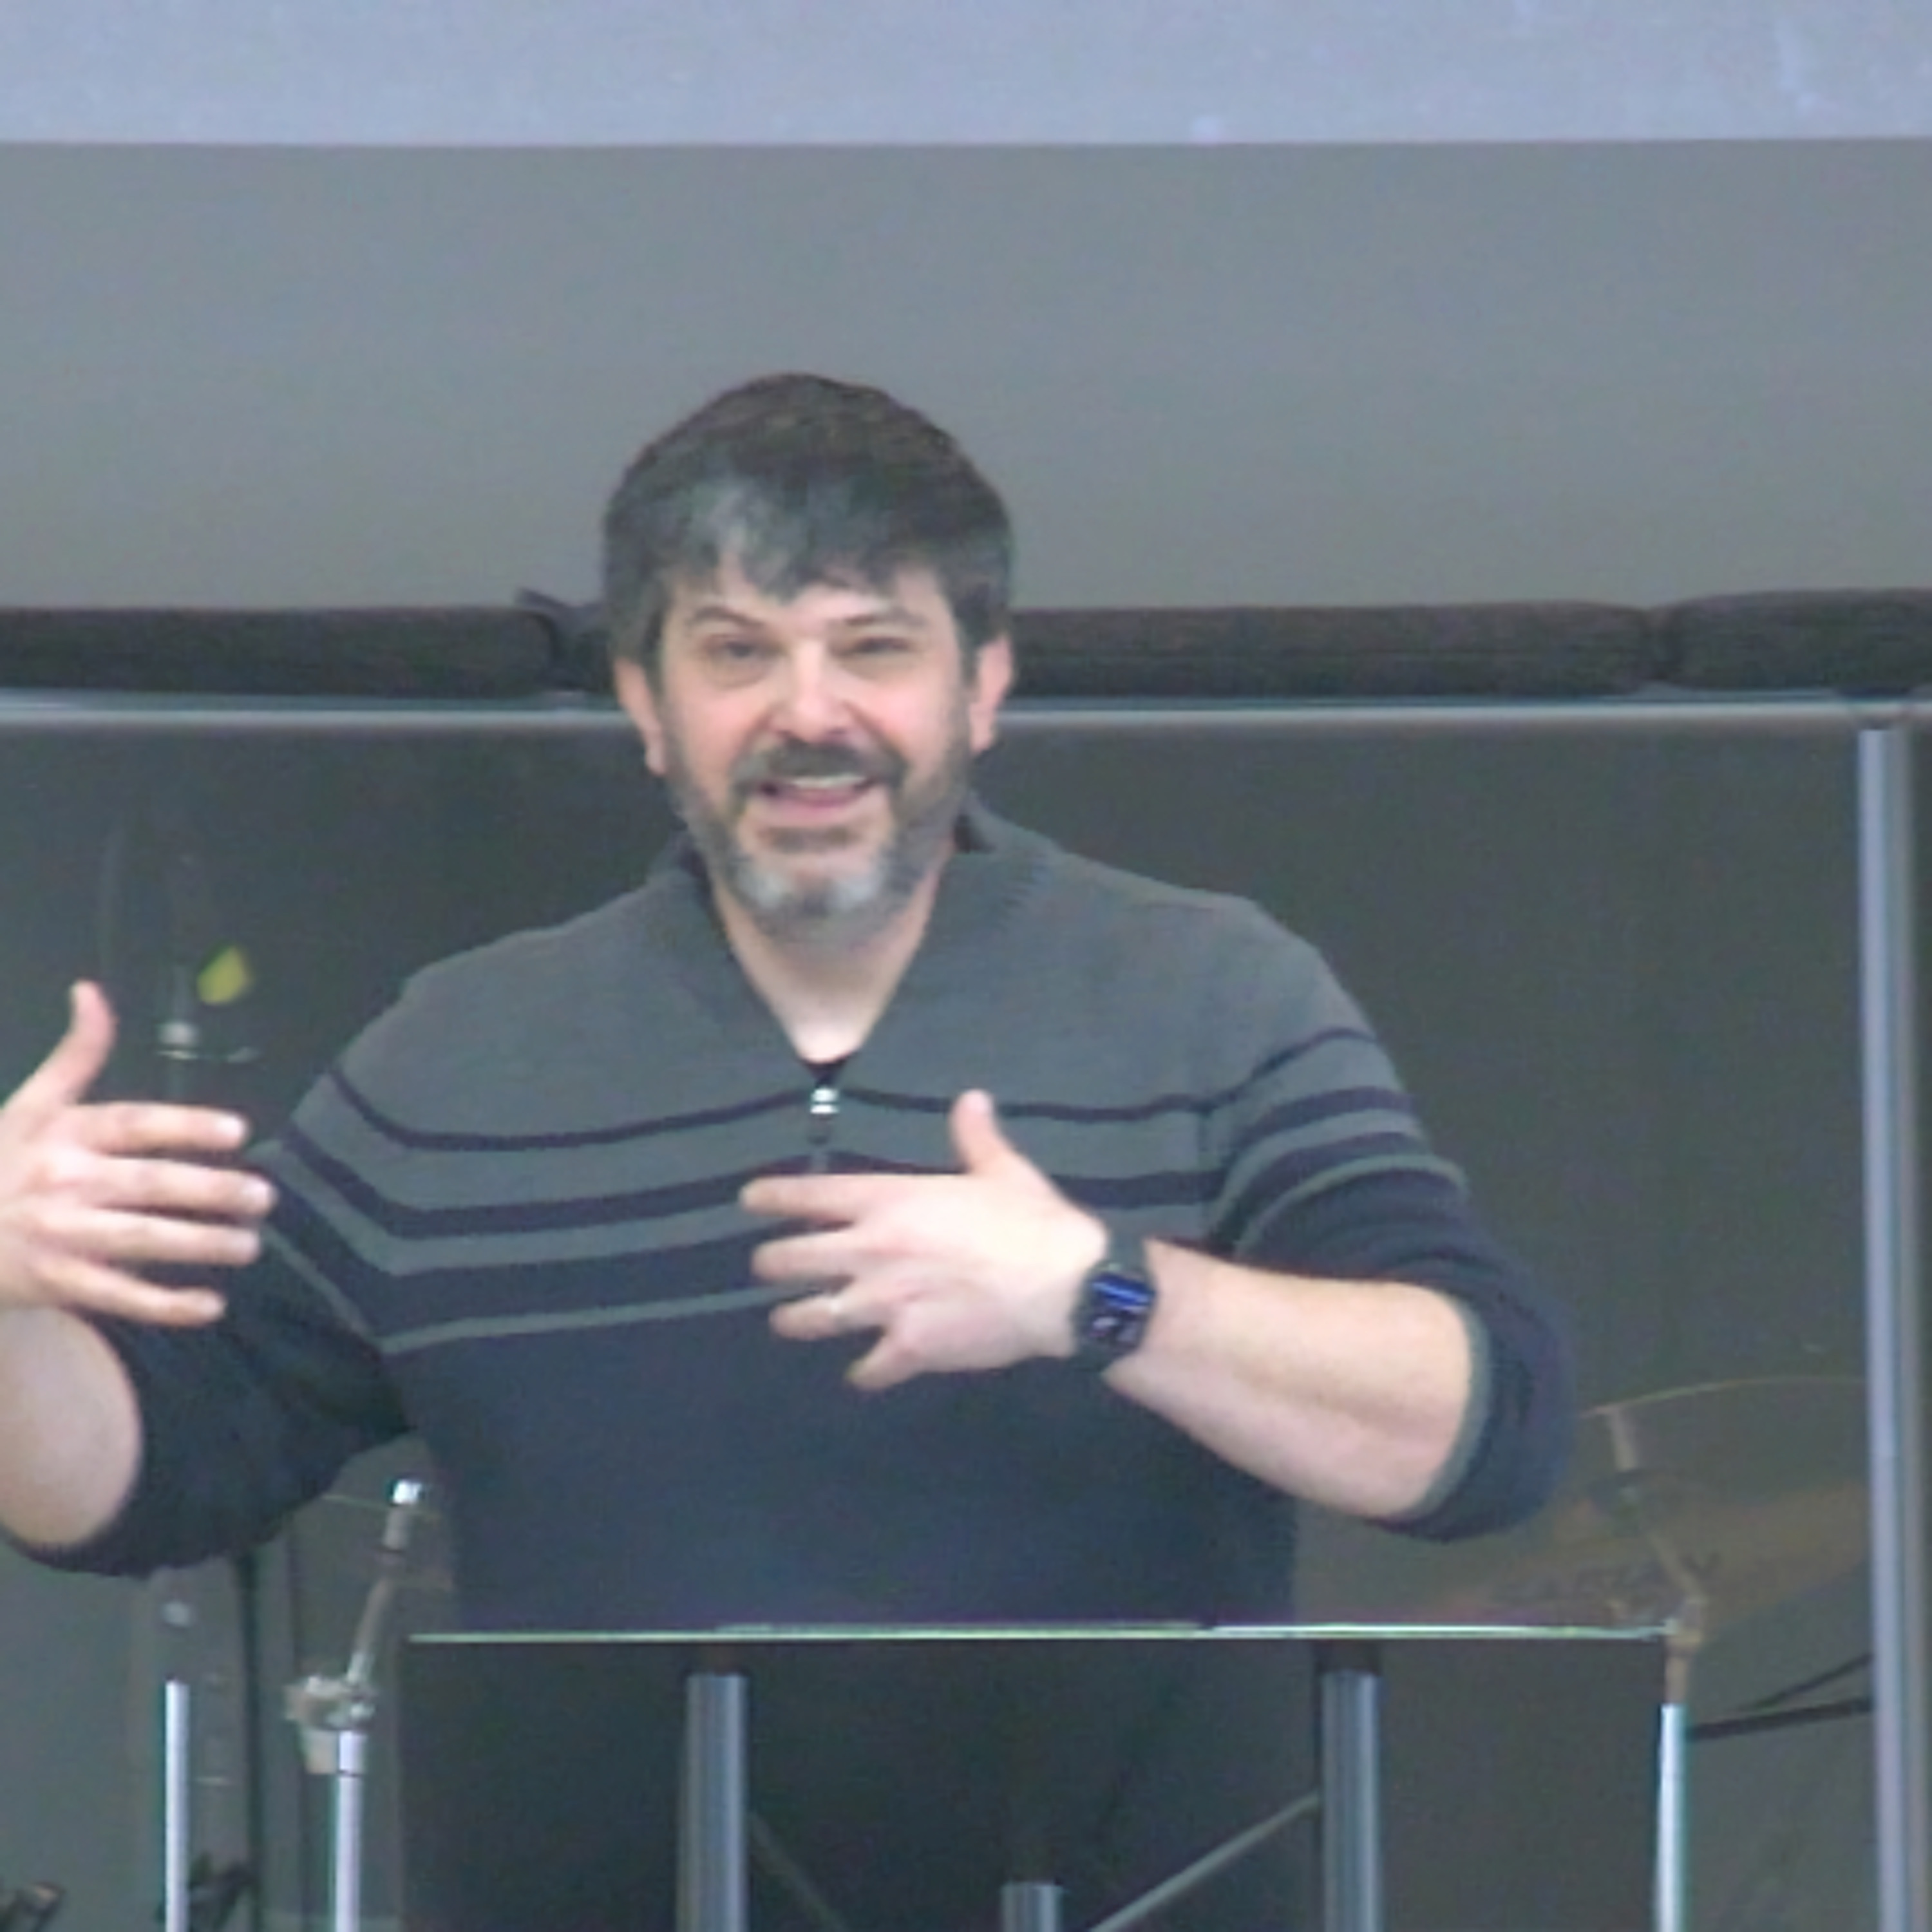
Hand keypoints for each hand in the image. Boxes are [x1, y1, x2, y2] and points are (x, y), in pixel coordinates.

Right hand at [0, 983, 274, 1325]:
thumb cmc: (0, 1162)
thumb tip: (91, 991)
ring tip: (250, 1244)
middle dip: (211, 1191)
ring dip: (201, 1244)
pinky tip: (212, 1306)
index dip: (186, 1126)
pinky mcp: (55, 1282)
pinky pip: (118, 1297)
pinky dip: (165, 1306)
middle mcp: (63, 1181)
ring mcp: (59, 1235)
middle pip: (149, 1185)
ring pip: (141, 1241)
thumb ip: (75, 1054)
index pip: (134, 1125)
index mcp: (63, 1134)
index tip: (238, 1133)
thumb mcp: (31, 1104)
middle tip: (264, 1197)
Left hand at [744, 1089, 1105, 1389]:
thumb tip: (971, 1099)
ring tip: (787, 1322)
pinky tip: (862, 1374)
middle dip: (772, 1264)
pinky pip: (868, 1369)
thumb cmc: (1030, 1222)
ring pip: (813, 1318)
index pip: (809, 1196)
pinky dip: (863, 1373)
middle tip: (767, 1266)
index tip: (749, 1201)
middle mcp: (873, 1252)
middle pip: (792, 1261)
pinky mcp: (909, 1348)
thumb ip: (975, 1137)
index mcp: (889, 1202)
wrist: (1061, 1287)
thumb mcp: (1003, 1171)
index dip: (772, 1198)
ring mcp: (885, 1305)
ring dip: (796, 1320)